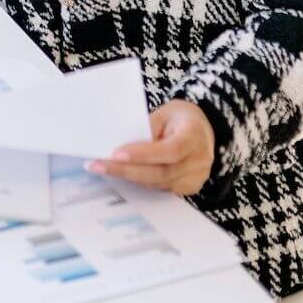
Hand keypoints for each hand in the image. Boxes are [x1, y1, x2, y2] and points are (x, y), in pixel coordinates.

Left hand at [89, 99, 215, 196]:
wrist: (202, 130)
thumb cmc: (180, 118)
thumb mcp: (164, 113)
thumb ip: (147, 129)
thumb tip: (121, 147)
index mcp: (195, 135)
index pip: (170, 151)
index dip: (143, 155)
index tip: (116, 154)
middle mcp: (199, 160)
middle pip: (161, 172)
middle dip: (127, 170)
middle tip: (99, 165)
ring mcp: (196, 177)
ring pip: (158, 183)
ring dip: (130, 177)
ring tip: (104, 168)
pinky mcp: (189, 188)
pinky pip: (161, 188)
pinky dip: (141, 181)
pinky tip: (123, 173)